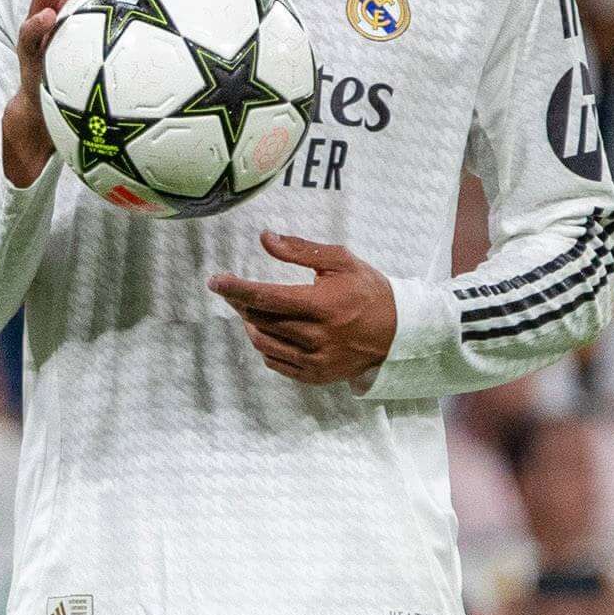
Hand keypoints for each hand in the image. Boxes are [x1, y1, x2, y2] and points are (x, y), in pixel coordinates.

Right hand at [1, 0, 142, 180]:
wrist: (47, 112)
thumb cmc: (82, 78)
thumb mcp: (107, 52)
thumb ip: (130, 34)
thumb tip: (179, 27)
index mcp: (74, 1)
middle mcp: (55, 6)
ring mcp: (38, 26)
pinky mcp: (26, 51)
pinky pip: (28, 34)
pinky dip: (37, 23)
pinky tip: (50, 17)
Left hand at [208, 231, 398, 386]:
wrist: (397, 333)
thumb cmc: (368, 291)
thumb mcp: (341, 262)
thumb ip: (301, 250)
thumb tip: (265, 238)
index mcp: (322, 305)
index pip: (267, 298)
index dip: (236, 289)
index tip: (215, 281)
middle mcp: (316, 337)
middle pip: (261, 320)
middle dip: (241, 304)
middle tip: (234, 292)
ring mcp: (315, 360)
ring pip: (264, 343)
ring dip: (251, 325)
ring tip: (253, 311)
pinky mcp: (314, 376)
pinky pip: (276, 362)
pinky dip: (266, 345)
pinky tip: (272, 332)